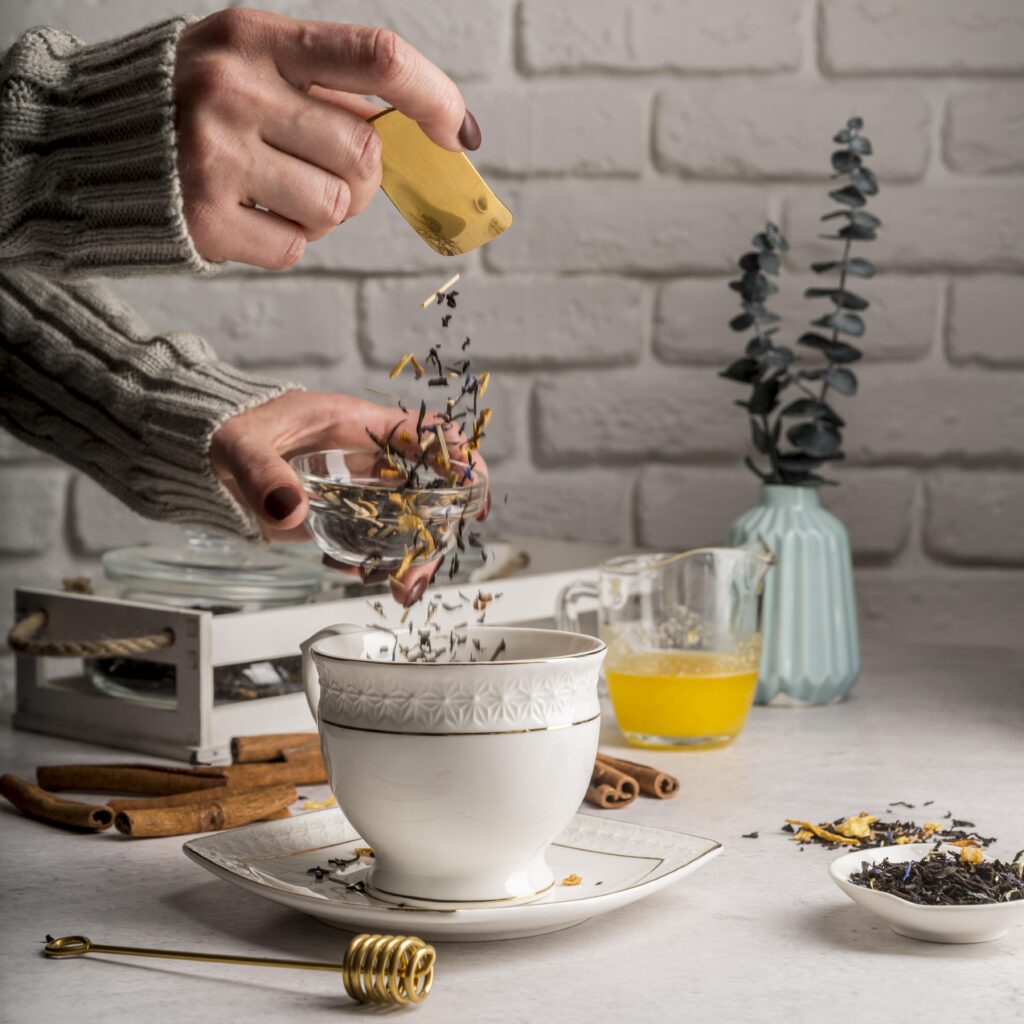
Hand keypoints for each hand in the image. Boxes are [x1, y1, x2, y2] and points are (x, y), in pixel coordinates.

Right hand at [173, 7, 480, 269]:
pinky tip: (244, 216)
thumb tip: (416, 134)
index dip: (434, 96)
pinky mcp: (205, 220)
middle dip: (360, 175)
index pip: (376, 56)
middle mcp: (234, 90)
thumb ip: (320, 87)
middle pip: (364, 152)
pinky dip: (284, 243)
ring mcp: (215, 157)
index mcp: (255, 38)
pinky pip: (295, 250)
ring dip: (321, 213)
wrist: (84, 146)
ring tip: (272, 191)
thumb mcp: (244, 62)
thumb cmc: (187, 105)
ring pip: (336, 209)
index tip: (460, 133)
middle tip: (319, 170)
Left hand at [210, 391, 488, 605]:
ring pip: (410, 518)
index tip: (473, 490)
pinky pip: (379, 537)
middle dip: (437, 530)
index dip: (458, 456)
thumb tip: (289, 508)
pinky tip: (369, 579)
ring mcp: (360, 488)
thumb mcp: (239, 443)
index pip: (425, 431)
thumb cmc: (228, 430)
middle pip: (428, 487)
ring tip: (402, 589)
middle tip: (420, 571)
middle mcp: (370, 457)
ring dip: (416, 554)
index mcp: (358, 424)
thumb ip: (261, 472)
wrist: (208, 451)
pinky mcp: (345, 513)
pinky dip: (383, 562)